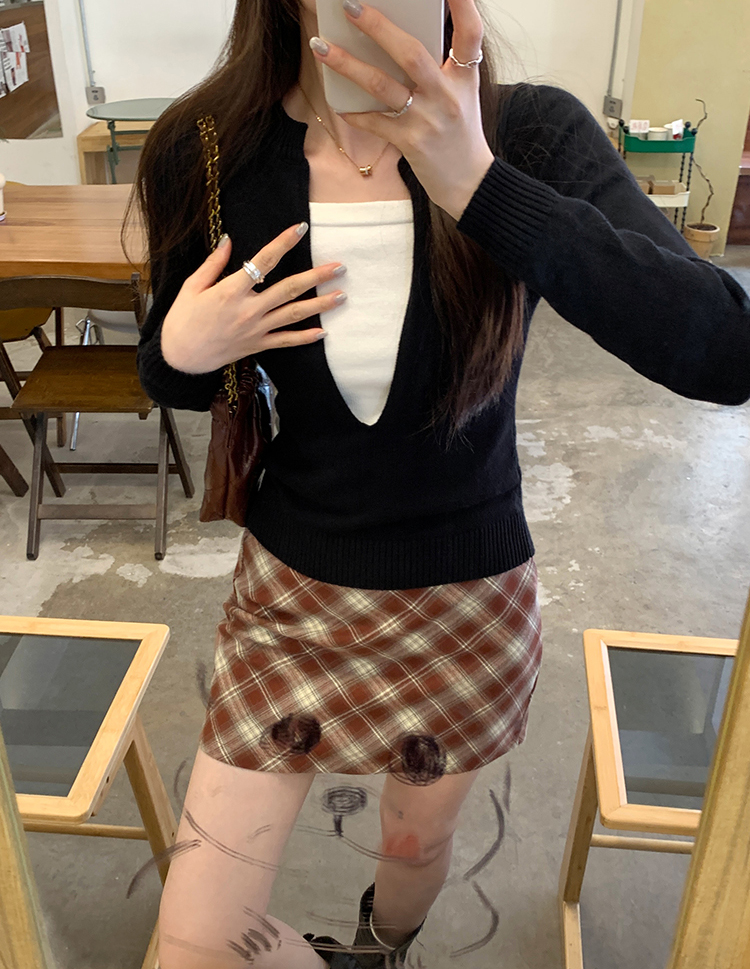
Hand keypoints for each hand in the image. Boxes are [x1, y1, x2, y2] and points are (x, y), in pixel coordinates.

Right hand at [160, 224, 345, 373]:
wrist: (180, 358)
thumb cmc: (182, 320)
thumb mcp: (191, 287)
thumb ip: (213, 264)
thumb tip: (228, 240)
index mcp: (231, 291)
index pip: (263, 261)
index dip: (283, 243)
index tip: (300, 228)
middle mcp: (248, 310)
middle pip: (289, 289)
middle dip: (316, 277)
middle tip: (339, 267)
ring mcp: (255, 330)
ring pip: (294, 315)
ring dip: (320, 305)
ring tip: (341, 295)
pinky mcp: (257, 346)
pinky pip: (286, 341)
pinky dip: (305, 338)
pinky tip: (324, 332)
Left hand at [309, 0, 494, 219]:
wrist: (468, 182)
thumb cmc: (460, 133)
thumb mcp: (462, 94)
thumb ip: (440, 67)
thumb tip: (398, 39)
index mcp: (464, 77)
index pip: (470, 33)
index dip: (463, 5)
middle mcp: (446, 95)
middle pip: (410, 54)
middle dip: (378, 27)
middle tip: (350, 7)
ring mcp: (427, 120)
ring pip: (382, 85)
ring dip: (348, 65)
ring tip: (322, 47)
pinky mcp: (410, 142)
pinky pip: (375, 122)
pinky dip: (355, 113)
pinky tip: (339, 105)